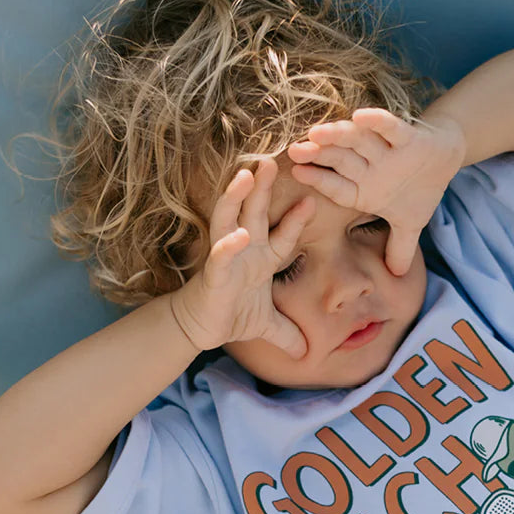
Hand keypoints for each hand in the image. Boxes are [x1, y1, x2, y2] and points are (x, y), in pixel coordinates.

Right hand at [169, 158, 313, 357]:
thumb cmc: (231, 315)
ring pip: (231, 219)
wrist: (200, 329)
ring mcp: (227, 257)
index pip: (283, 234)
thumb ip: (288, 334)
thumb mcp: (267, 326)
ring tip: (246, 176)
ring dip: (238, 198)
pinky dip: (230, 244)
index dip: (296, 220)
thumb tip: (306, 352)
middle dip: (262, 187)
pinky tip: (240, 235)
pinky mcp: (214, 272)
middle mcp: (244, 249)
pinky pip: (221, 254)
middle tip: (272, 160)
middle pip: (255, 212)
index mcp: (260, 257)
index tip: (313, 200)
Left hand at [286, 108, 464, 275]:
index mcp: (364, 189)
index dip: (318, 181)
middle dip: (319, 156)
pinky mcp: (406, 136)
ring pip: (358, 141)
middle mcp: (370, 167)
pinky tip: (360, 115)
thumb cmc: (419, 188)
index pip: (337, 186)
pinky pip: (389, 127)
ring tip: (316, 133)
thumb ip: (399, 247)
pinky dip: (377, 121)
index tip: (297, 174)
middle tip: (294, 152)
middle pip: (340, 160)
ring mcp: (386, 151)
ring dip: (338, 136)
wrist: (444, 158)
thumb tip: (397, 276)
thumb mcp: (409, 224)